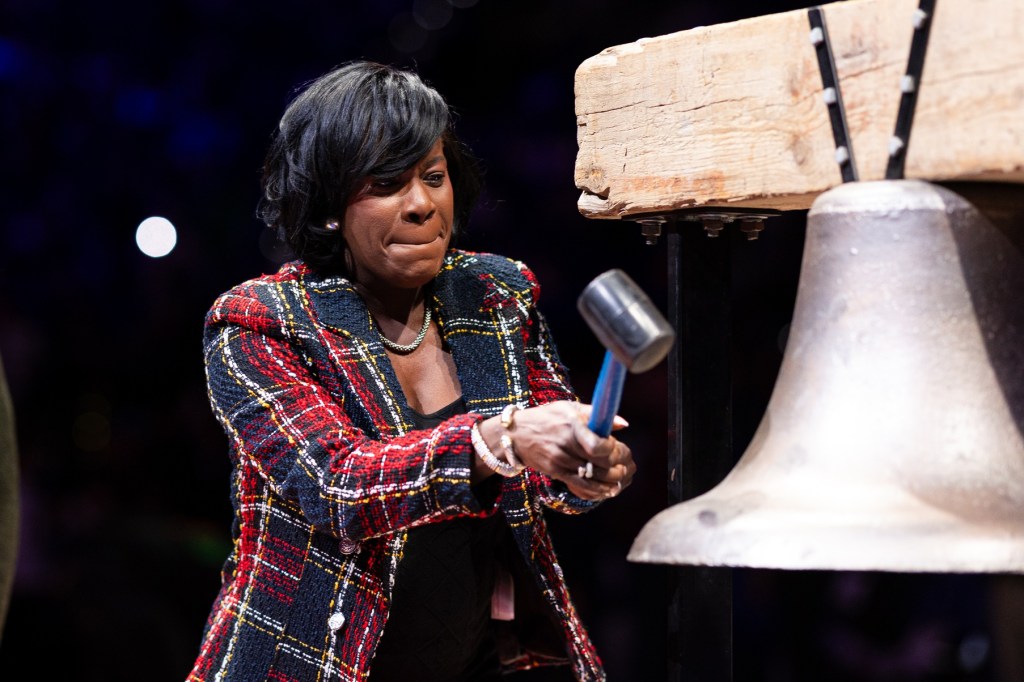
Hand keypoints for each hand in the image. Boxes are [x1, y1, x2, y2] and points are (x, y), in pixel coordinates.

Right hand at [477, 400, 634, 500]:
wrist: (517, 434)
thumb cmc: (547, 417)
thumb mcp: (569, 408)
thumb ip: (595, 415)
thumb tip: (623, 424)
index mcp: (572, 426)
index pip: (598, 445)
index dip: (614, 449)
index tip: (618, 446)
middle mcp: (565, 445)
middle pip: (599, 464)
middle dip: (617, 466)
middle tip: (625, 464)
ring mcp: (560, 461)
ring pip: (592, 478)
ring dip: (611, 481)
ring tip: (620, 478)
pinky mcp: (556, 472)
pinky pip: (580, 486)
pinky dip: (597, 490)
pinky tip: (607, 489)